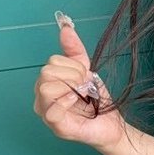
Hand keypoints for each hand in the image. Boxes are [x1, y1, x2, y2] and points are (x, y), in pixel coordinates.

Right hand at [33, 16, 126, 153]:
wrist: (112, 123)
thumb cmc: (96, 100)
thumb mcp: (86, 70)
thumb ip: (74, 50)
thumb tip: (65, 27)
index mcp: (47, 83)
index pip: (51, 63)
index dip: (72, 66)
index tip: (85, 76)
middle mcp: (42, 98)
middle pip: (46, 73)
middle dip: (72, 75)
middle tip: (84, 86)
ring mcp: (46, 114)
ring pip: (45, 88)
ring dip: (70, 88)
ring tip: (82, 95)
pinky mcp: (56, 127)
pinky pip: (52, 109)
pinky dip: (68, 102)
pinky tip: (77, 103)